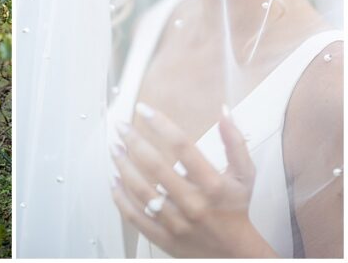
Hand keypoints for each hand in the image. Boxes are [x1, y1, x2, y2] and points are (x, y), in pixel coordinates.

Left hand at [110, 103, 275, 257]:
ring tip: (114, 149)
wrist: (236, 254)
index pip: (183, 146)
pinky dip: (120, 197)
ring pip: (140, 190)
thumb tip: (225, 112)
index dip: (160, 124)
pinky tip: (113, 180)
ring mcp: (176, 222)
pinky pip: (134, 215)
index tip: (144, 109)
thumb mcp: (244, 176)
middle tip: (120, 127)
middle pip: (155, 166)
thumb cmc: (236, 210)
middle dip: (133, 141)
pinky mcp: (163, 237)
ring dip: (123, 166)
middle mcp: (194, 203)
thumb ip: (235, 143)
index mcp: (213, 185)